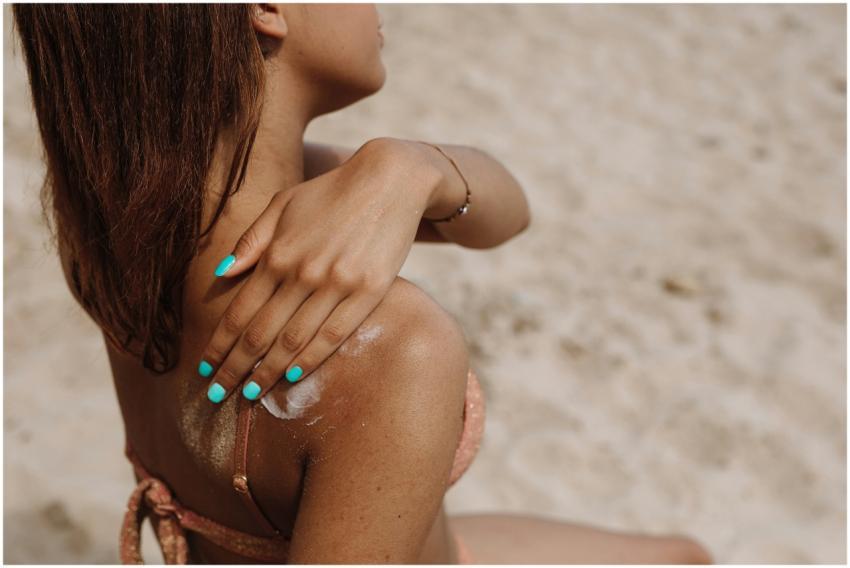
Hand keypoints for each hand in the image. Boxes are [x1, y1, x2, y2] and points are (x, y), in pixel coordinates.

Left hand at [199, 137, 442, 403]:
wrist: (390, 180)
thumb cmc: (332, 192)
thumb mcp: (283, 204)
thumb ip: (252, 241)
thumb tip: (220, 274)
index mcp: (278, 253)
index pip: (240, 311)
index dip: (220, 344)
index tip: (205, 368)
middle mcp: (302, 272)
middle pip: (261, 333)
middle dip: (235, 368)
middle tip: (216, 395)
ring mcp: (337, 284)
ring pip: (294, 341)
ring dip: (267, 372)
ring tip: (250, 396)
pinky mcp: (369, 292)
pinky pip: (334, 335)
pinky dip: (310, 360)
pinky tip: (292, 377)